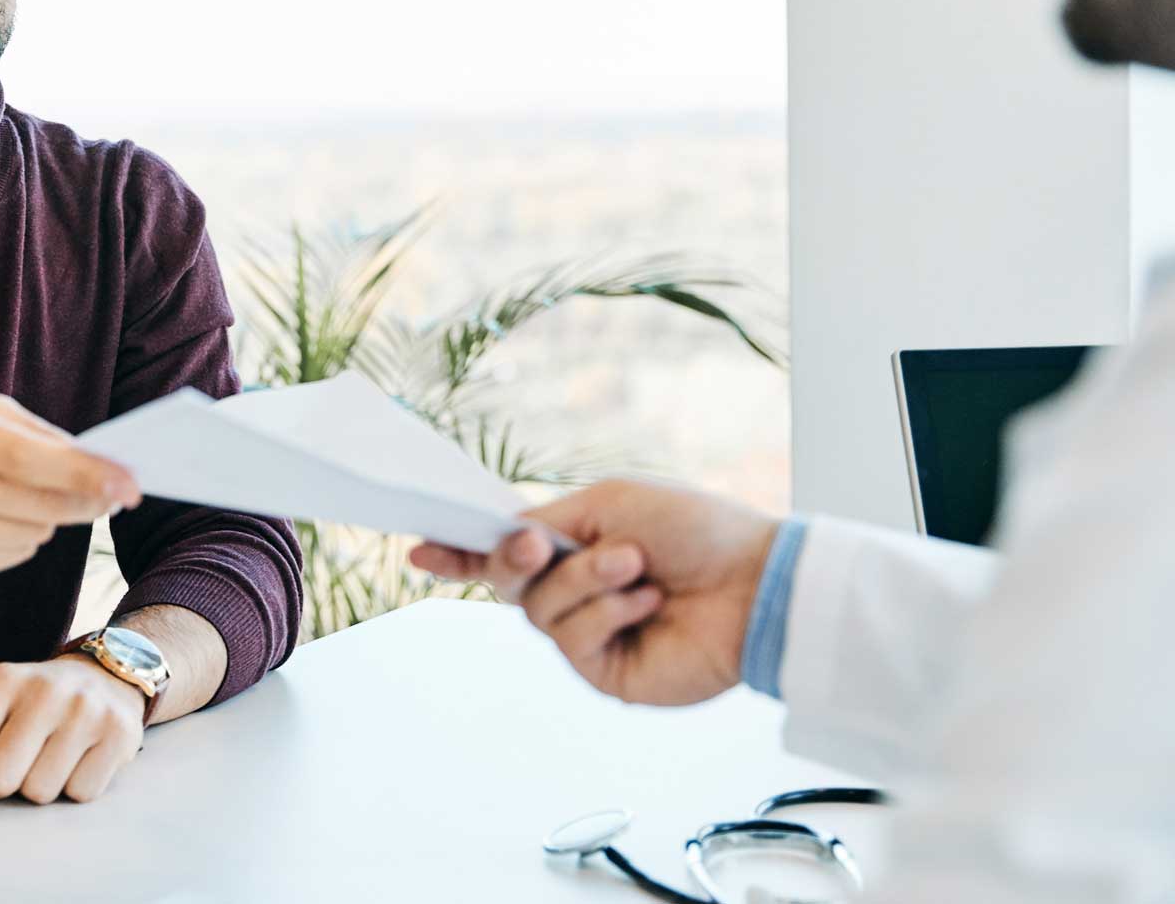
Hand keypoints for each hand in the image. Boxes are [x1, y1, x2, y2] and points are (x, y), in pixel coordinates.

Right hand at [0, 391, 141, 591]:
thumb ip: (35, 433)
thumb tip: (99, 467)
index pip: (36, 462)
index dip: (90, 476)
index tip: (133, 485)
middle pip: (45, 508)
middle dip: (85, 501)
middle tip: (110, 492)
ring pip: (33, 538)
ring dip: (42, 519)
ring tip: (6, 495)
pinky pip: (7, 560)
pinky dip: (12, 540)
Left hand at [0, 656, 146, 805]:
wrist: (105, 676)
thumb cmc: (26, 707)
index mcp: (0, 680)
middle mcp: (45, 689)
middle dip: (0, 786)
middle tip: (14, 763)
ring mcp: (86, 710)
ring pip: (40, 793)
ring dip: (38, 787)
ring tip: (47, 756)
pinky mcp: (119, 733)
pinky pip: (80, 794)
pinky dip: (74, 788)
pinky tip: (77, 759)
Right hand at [410, 479, 779, 706]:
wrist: (753, 582)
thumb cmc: (695, 530)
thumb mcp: (608, 502)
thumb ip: (546, 519)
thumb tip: (501, 537)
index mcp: (572, 544)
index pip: (503, 552)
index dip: (458, 553)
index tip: (420, 548)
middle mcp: (575, 590)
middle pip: (507, 583)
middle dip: (515, 560)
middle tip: (539, 542)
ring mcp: (589, 633)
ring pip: (539, 610)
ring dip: (586, 580)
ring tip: (635, 566)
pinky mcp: (607, 672)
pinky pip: (574, 640)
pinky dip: (607, 613)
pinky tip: (646, 603)